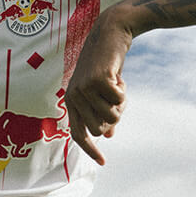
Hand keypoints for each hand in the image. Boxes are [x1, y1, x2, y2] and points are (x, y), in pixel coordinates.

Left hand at [63, 7, 134, 164]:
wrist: (110, 33)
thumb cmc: (107, 63)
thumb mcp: (103, 90)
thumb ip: (103, 111)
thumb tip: (108, 135)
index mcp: (72, 101)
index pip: (79, 133)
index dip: (91, 149)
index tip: (103, 163)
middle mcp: (74, 97)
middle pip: (99, 129)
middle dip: (113, 118)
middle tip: (117, 99)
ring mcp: (84, 89)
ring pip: (111, 117)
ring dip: (120, 105)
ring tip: (117, 86)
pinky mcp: (97, 80)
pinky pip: (118, 101)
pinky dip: (123, 91)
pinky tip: (118, 76)